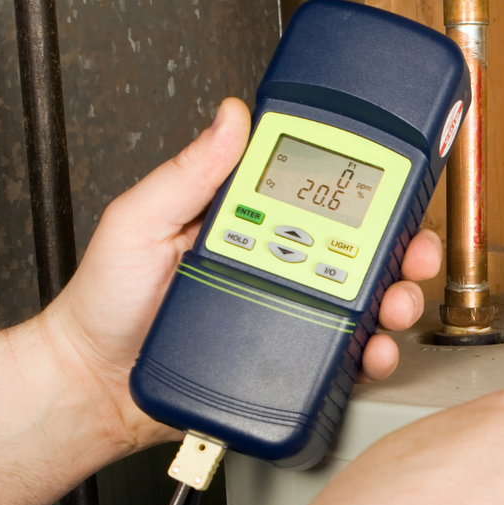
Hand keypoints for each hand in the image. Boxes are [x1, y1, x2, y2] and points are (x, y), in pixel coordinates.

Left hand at [38, 99, 443, 448]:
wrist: (92, 386)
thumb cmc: (104, 304)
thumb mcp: (138, 221)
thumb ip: (186, 174)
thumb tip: (230, 118)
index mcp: (243, 220)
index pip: (314, 192)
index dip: (361, 183)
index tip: (392, 176)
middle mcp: (273, 263)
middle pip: (358, 247)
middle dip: (401, 246)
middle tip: (411, 249)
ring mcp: (285, 313)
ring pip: (362, 302)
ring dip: (394, 300)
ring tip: (392, 305)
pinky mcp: (287, 363)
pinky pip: (342, 357)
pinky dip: (369, 356)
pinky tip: (370, 351)